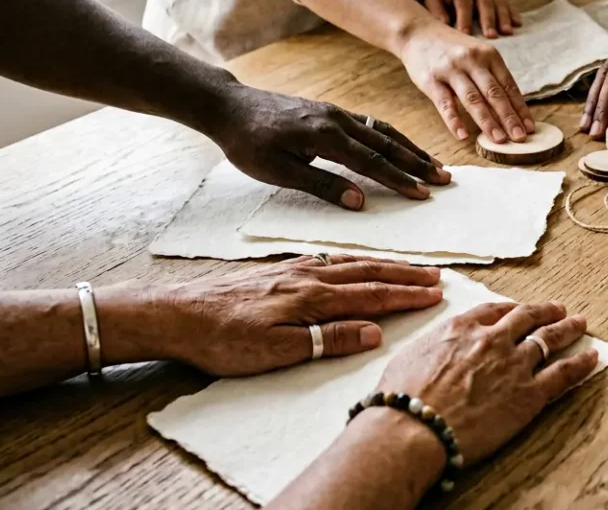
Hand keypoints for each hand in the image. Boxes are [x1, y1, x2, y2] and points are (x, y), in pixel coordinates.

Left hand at [95, 255, 443, 375]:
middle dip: (403, 274)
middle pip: (366, 271)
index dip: (405, 295)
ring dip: (382, 264)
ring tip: (407, 265)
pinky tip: (352, 260)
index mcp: (311, 297)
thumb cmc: (220, 338)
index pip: (370, 294)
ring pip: (348, 262)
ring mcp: (290, 269)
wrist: (172, 313)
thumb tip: (373, 331)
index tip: (435, 294)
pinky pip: (326, 258)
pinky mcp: (275, 269)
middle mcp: (306, 276)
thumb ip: (326, 339)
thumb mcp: (275, 350)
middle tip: (435, 275)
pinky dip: (351, 258)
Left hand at [210, 84, 449, 208]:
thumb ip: (322, 185)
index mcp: (326, 136)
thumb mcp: (279, 172)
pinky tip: (400, 146)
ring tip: (431, 163)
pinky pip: (370, 124)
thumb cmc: (248, 143)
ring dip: (409, 148)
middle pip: (387, 143)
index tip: (423, 194)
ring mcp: (335, 113)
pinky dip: (391, 137)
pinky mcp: (330, 111)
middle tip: (444, 178)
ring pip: (382, 130)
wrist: (228, 107)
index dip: (400, 180)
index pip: (372, 162)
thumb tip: (360, 202)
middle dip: (417, 162)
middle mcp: (337, 120)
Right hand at [376, 301, 598, 464]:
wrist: (414, 426)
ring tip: (579, 323)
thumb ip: (433, 347)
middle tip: (557, 309)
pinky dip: (581, 363)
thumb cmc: (402, 398)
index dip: (511, 308)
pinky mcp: (529, 394)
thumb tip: (437, 351)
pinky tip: (592, 357)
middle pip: (527, 317)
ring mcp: (514, 364)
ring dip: (568, 329)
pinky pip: (564, 373)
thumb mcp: (410, 357)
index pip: (494, 310)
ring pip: (550, 339)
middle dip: (545, 311)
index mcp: (462, 328)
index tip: (519, 309)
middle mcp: (492, 339)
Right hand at [398, 21, 534, 142]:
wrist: (418, 32)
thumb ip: (492, 76)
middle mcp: (472, 60)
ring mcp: (451, 70)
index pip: (508, 86)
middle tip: (520, 138)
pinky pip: (445, 103)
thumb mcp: (477, 54)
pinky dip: (454, 120)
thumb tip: (512, 107)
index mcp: (489, 55)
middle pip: (494, 93)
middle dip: (509, 117)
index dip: (520, 108)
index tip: (529, 127)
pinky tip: (462, 135)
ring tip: (498, 139)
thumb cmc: (452, 48)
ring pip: (473, 99)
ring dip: (487, 121)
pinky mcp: (431, 80)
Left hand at [424, 0, 520, 37]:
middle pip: (485, 4)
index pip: (464, 4)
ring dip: (504, 18)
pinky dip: (514, 13)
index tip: (466, 34)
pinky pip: (508, 4)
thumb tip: (444, 24)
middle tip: (491, 36)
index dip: (465, 19)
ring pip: (499, 4)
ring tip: (507, 32)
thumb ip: (437, 10)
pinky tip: (518, 24)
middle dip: (488, 20)